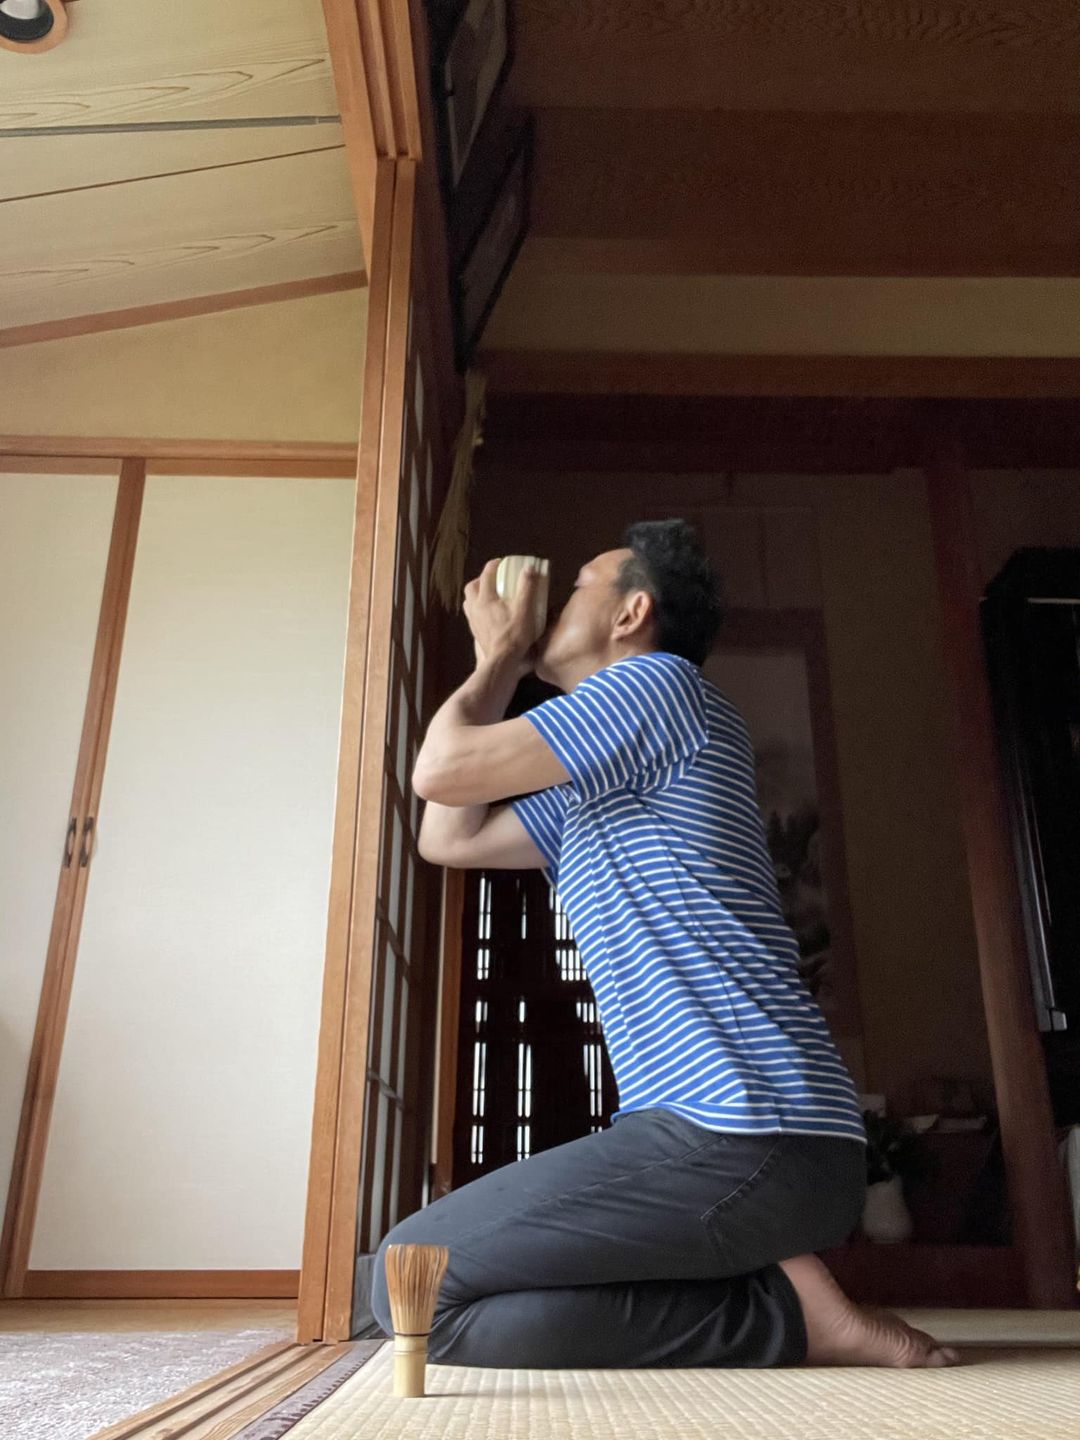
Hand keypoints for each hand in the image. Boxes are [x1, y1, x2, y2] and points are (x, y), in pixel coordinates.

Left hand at [464, 558, 540, 676]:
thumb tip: (529, 568)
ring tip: (491, 595)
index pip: (486, 574)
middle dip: (481, 579)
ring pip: (469, 601)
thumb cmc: (514, 635)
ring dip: (477, 594)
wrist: (502, 661)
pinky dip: (479, 608)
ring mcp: (473, 620)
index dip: (494, 565)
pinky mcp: (475, 631)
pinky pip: (472, 614)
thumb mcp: (525, 609)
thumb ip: (527, 587)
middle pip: (472, 587)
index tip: (503, 562)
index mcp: (485, 598)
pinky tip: (490, 613)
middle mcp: (475, 607)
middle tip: (494, 579)